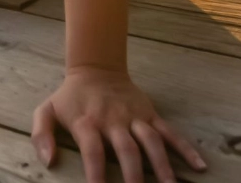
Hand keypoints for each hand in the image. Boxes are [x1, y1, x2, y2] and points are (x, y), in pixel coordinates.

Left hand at [32, 67, 205, 182]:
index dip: (97, 173)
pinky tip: (199, 166)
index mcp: (87, 123)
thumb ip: (41, 135)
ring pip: (152, 142)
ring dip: (162, 165)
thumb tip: (48, 162)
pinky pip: (170, 132)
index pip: (93, 152)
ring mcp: (135, 117)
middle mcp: (113, 121)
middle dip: (134, 176)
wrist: (96, 68)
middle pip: (127, 150)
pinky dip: (186, 148)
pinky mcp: (150, 114)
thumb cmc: (70, 97)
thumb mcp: (47, 110)